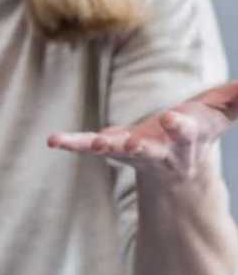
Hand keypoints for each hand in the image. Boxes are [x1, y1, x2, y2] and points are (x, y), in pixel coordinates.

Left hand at [48, 81, 237, 182]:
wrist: (179, 163)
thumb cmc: (201, 127)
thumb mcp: (222, 111)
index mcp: (188, 139)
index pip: (187, 133)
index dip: (181, 127)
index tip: (174, 118)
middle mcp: (160, 150)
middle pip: (153, 149)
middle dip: (144, 145)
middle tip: (134, 143)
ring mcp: (133, 151)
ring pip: (120, 152)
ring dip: (107, 147)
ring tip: (96, 144)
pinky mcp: (112, 148)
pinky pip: (88, 146)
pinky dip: (72, 143)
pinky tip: (53, 140)